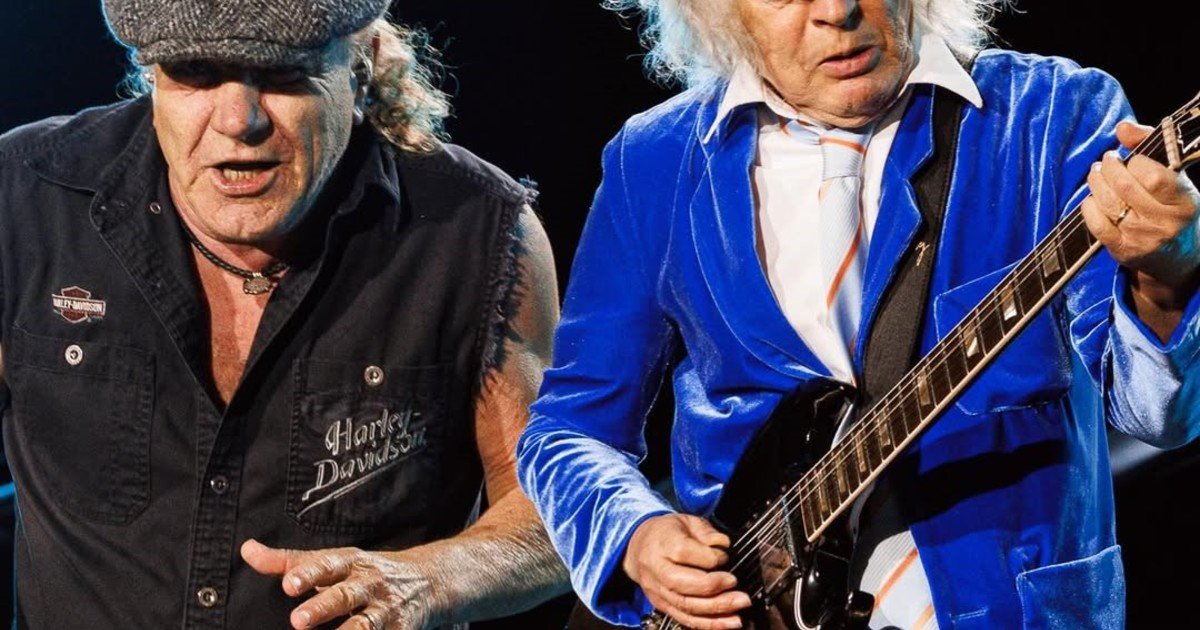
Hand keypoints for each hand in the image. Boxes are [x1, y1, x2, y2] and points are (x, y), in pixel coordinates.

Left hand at [241, 538, 443, 629]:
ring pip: (365, 625)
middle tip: (298, 620)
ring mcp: (386, 610)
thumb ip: (289, 562)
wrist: (429, 582)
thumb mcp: (333, 561)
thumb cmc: (366, 573)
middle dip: (323, 607)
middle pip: (344, 595)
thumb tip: (246, 550)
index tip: (288, 584)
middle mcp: (369, 584)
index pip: (327, 565)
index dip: (308, 574)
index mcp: (350, 563)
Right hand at [622, 514, 750, 629]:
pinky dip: (708, 624)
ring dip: (716, 610)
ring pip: (686, 606)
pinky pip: (685, 619)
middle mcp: (656, 569)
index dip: (710, 556)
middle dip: (714, 587)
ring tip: (739, 608)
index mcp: (662, 543)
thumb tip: (723, 544)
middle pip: (683, 584)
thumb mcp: (687, 522)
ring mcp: (658, 590)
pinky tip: (728, 622)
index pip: (684, 552)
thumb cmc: (666, 534)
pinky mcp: (662, 605)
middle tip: (736, 585)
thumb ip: (707, 532)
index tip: (725, 556)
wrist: (638, 548)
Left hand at [1081, 121, 1199, 301]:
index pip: (1153, 176)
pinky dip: (1089, 207)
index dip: (1135, 162)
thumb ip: (1151, 149)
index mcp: (1183, 201)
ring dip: (1096, 183)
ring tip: (1097, 174)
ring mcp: (1143, 238)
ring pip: (1108, 203)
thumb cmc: (1175, 209)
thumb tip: (1122, 127)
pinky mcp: (1123, 251)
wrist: (1180, 259)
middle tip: (1106, 161)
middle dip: (1109, 168)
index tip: (1130, 158)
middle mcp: (1165, 222)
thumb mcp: (1175, 180)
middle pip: (1125, 187)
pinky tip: (1092, 199)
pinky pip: (1096, 225)